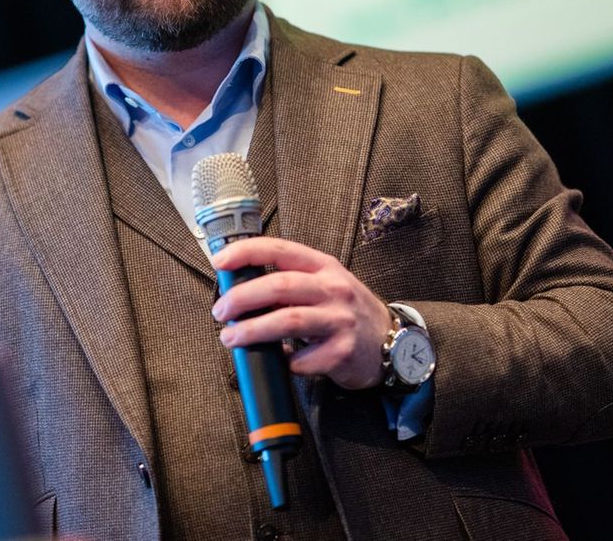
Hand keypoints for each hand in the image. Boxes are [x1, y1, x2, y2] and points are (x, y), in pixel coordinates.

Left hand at [209, 237, 391, 389]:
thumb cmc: (346, 311)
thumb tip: (239, 290)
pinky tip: (280, 361)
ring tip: (230, 338)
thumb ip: (290, 282)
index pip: (280, 250)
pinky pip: (301, 359)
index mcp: (323, 267)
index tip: (219, 261)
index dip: (246, 252)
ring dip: (252, 331)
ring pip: (288, 321)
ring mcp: (340, 321)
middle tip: (220, 311)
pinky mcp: (342, 353)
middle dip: (242, 298)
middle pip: (280, 286)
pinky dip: (284, 361)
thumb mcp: (325, 285)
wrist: (392, 343)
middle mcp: (334, 289)